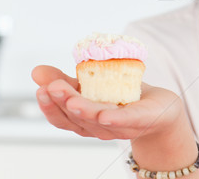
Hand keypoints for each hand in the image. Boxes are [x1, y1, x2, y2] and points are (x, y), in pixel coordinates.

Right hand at [31, 65, 184, 140]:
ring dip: (83, 110)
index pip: (63, 118)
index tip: (40, 88)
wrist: (162, 110)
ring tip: (70, 98)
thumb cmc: (125, 97)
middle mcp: (99, 127)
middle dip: (62, 103)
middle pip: (77, 119)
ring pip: (97, 121)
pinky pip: (126, 120)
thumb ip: (67, 80)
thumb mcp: (94, 86)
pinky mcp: (140, 120)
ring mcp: (119, 127)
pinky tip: (105, 115)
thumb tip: (36, 71)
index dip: (49, 106)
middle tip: (51, 87)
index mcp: (86, 120)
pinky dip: (114, 119)